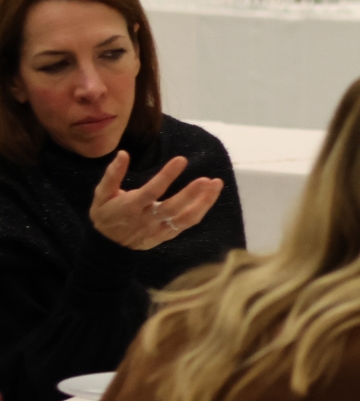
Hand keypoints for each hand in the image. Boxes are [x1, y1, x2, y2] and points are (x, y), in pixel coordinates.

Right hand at [89, 153, 224, 250]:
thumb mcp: (101, 195)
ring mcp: (159, 229)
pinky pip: (187, 224)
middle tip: (207, 179)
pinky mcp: (167, 234)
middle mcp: (147, 219)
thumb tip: (123, 154)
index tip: (181, 160)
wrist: (109, 246)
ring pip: (185, 218)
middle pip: (172, 208)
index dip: (166, 176)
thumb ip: (112, 175)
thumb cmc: (106, 215)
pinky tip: (210, 196)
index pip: (151, 191)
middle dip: (191, 194)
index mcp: (130, 207)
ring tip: (217, 184)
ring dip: (203, 202)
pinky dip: (201, 210)